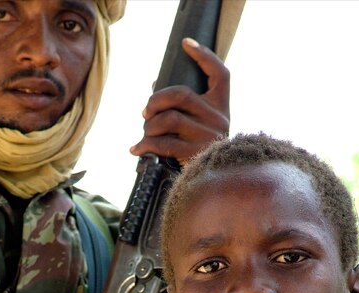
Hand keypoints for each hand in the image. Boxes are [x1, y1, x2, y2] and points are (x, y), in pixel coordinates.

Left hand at [130, 37, 230, 164]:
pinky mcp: (196, 154)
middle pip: (181, 94)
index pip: (220, 73)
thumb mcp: (199, 123)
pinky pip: (163, 143)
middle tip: (145, 112)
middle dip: (155, 101)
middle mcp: (219, 119)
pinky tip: (137, 149)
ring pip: (168, 119)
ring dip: (149, 126)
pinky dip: (145, 145)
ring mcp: (208, 137)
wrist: (214, 182)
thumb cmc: (199, 148)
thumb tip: (154, 83)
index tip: (186, 43)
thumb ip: (182, 105)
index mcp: (221, 106)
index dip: (204, 55)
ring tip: (146, 134)